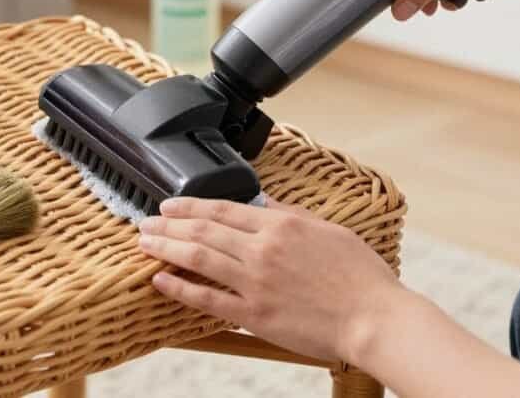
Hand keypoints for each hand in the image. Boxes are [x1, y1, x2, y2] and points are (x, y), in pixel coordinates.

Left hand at [138, 196, 401, 363]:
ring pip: (198, 257)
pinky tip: (161, 280)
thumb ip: (289, 214)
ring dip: (166, 247)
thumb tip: (262, 201)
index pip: (223, 208)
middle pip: (203, 229)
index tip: (169, 204)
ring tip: (145, 242)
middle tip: (146, 222)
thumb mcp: (327, 230)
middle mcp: (262, 249)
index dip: (190, 205)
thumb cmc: (359, 276)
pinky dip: (180, 288)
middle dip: (169, 223)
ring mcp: (255, 282)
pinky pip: (207, 299)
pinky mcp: (254, 315)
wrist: (374, 318)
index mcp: (280, 225)